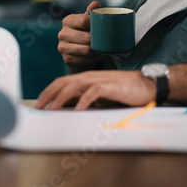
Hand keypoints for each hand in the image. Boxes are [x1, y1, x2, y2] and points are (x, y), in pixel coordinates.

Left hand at [35, 70, 157, 109]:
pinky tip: (78, 109)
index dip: (48, 92)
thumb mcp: (101, 96)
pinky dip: (84, 100)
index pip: (61, 82)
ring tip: (53, 108)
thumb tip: (69, 106)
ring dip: (61, 97)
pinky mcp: (110, 85)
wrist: (147, 85)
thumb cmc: (125, 91)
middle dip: (48, 94)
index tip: (38, 104)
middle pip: (63, 82)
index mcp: (86, 78)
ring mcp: (99, 79)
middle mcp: (89, 76)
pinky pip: (93, 92)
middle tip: (38, 107)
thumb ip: (86, 98)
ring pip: (74, 85)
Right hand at [57, 1, 104, 72]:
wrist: (79, 54)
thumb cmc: (85, 34)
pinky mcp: (67, 59)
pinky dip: (93, 59)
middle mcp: (62, 33)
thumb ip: (91, 13)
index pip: (83, 21)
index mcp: (67, 21)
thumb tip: (96, 3)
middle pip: (86, 37)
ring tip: (102, 49)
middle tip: (105, 41)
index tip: (102, 28)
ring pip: (86, 50)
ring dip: (97, 51)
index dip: (95, 25)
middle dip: (97, 40)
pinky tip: (96, 56)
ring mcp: (62, 47)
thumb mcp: (87, 22)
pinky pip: (85, 60)